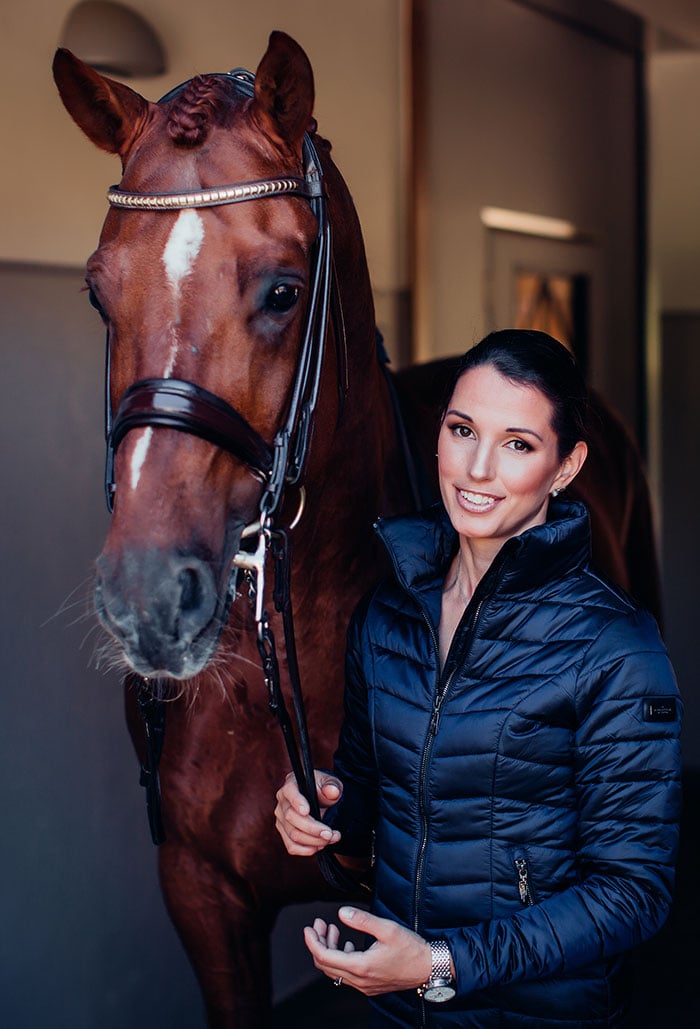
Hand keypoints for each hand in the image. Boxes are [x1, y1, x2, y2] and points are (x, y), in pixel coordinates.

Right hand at [274, 770, 342, 855]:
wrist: (321, 800)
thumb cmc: (324, 789)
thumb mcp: (331, 783)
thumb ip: (332, 786)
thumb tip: (332, 792)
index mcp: (291, 785)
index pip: (289, 792)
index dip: (296, 801)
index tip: (306, 811)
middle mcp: (282, 802)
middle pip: (291, 818)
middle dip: (313, 828)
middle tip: (330, 833)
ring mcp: (281, 819)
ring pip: (293, 835)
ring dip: (314, 841)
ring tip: (331, 839)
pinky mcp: (284, 833)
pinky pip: (292, 846)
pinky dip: (307, 849)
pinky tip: (320, 846)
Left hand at [303, 906, 432, 996]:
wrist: (428, 967)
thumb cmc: (411, 949)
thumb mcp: (386, 928)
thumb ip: (362, 920)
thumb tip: (342, 913)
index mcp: (361, 966)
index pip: (324, 957)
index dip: (312, 942)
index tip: (308, 928)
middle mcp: (360, 980)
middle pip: (326, 965)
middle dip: (318, 943)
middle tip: (319, 924)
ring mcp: (364, 985)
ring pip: (335, 970)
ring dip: (329, 949)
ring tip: (331, 930)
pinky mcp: (370, 985)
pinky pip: (346, 974)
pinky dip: (340, 958)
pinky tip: (346, 944)